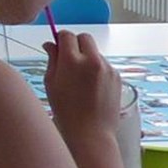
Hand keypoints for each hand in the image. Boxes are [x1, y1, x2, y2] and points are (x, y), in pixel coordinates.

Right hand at [43, 31, 121, 153]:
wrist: (90, 132)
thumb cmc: (65, 110)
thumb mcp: (51, 83)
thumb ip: (52, 59)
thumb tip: (50, 44)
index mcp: (72, 61)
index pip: (67, 35)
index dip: (60, 39)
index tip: (57, 47)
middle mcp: (92, 60)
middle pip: (84, 37)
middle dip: (76, 43)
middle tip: (69, 59)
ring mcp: (107, 68)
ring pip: (95, 52)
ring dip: (87, 58)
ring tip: (80, 79)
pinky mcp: (117, 77)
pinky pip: (104, 65)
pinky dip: (97, 69)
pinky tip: (91, 87)